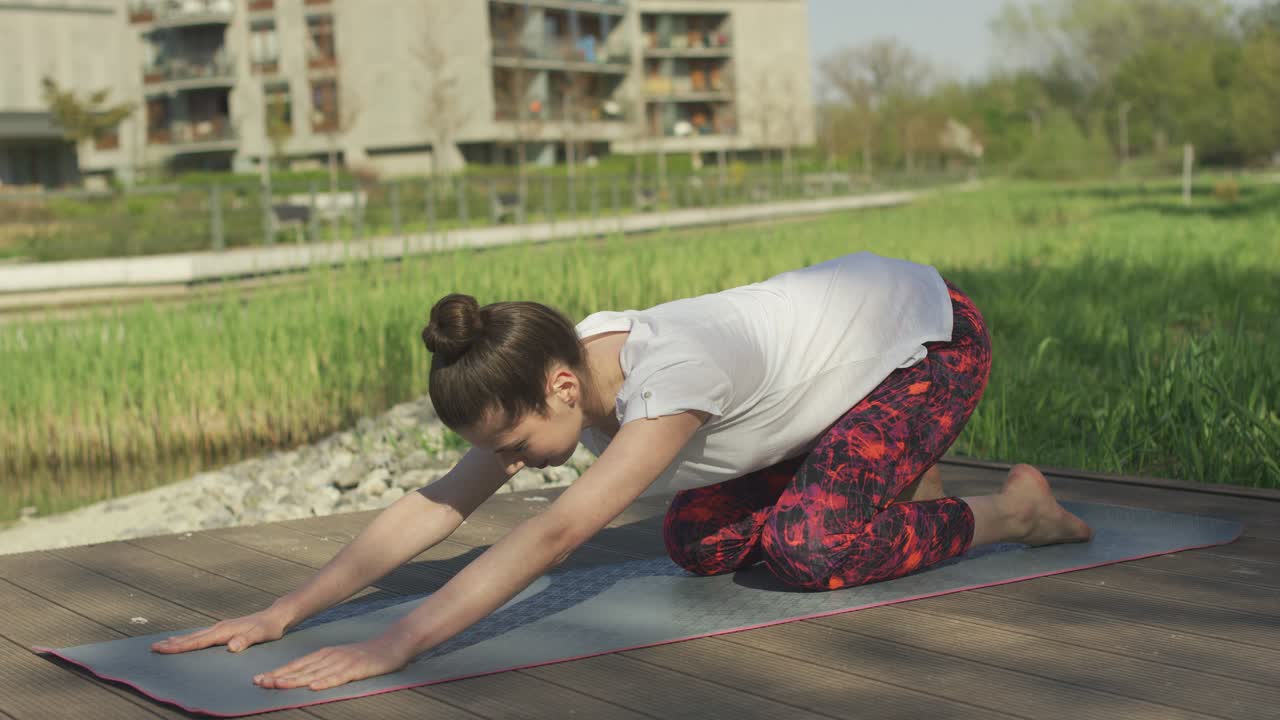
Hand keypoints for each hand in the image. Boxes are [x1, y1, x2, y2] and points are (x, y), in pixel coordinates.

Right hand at [151, 607, 290, 653]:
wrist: (276, 616)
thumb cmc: (270, 627)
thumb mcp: (261, 635)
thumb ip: (247, 640)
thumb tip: (231, 646)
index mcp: (224, 630)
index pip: (198, 641)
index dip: (179, 646)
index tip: (162, 648)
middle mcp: (219, 628)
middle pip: (191, 637)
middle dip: (172, 643)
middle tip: (153, 648)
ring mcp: (221, 628)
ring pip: (195, 635)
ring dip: (178, 641)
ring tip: (162, 644)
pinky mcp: (224, 630)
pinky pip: (202, 636)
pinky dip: (190, 639)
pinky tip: (185, 642)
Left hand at [252, 635, 412, 690]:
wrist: (393, 644)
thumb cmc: (366, 655)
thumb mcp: (340, 658)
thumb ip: (322, 667)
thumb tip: (303, 679)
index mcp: (324, 654)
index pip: (296, 665)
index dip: (277, 672)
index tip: (258, 679)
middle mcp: (330, 657)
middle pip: (300, 669)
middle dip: (279, 677)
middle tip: (259, 683)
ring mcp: (343, 662)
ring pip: (315, 673)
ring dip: (295, 680)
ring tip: (277, 685)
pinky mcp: (357, 669)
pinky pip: (339, 677)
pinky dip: (325, 682)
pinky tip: (313, 687)